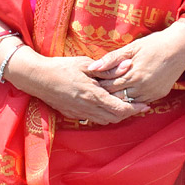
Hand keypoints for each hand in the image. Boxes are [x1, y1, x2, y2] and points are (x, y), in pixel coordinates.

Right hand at [7, 48, 148, 124]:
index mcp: (93, 95)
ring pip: (104, 120)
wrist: (38, 78)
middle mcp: (88, 107)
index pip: (119, 108)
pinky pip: (93, 119)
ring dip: (116, 115)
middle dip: (129, 113)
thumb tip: (129, 65)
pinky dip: (103, 115)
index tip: (146, 105)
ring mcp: (79, 113)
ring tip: (126, 106)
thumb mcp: (86, 64)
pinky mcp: (72, 114)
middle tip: (139, 106)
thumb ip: (108, 68)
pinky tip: (106, 106)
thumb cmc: (62, 67)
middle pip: (114, 117)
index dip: (134, 108)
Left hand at [88, 20, 184, 103]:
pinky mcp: (159, 95)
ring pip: (128, 103)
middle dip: (106, 94)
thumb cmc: (155, 44)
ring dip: (118, 99)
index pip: (109, 86)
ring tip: (108, 94)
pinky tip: (125, 95)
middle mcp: (142, 88)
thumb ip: (111, 59)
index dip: (99, 85)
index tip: (91, 83)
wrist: (181, 47)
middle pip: (117, 97)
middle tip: (95, 91)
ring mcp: (151, 93)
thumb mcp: (132, 47)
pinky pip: (140, 102)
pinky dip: (131, 100)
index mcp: (133, 74)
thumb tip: (92, 68)